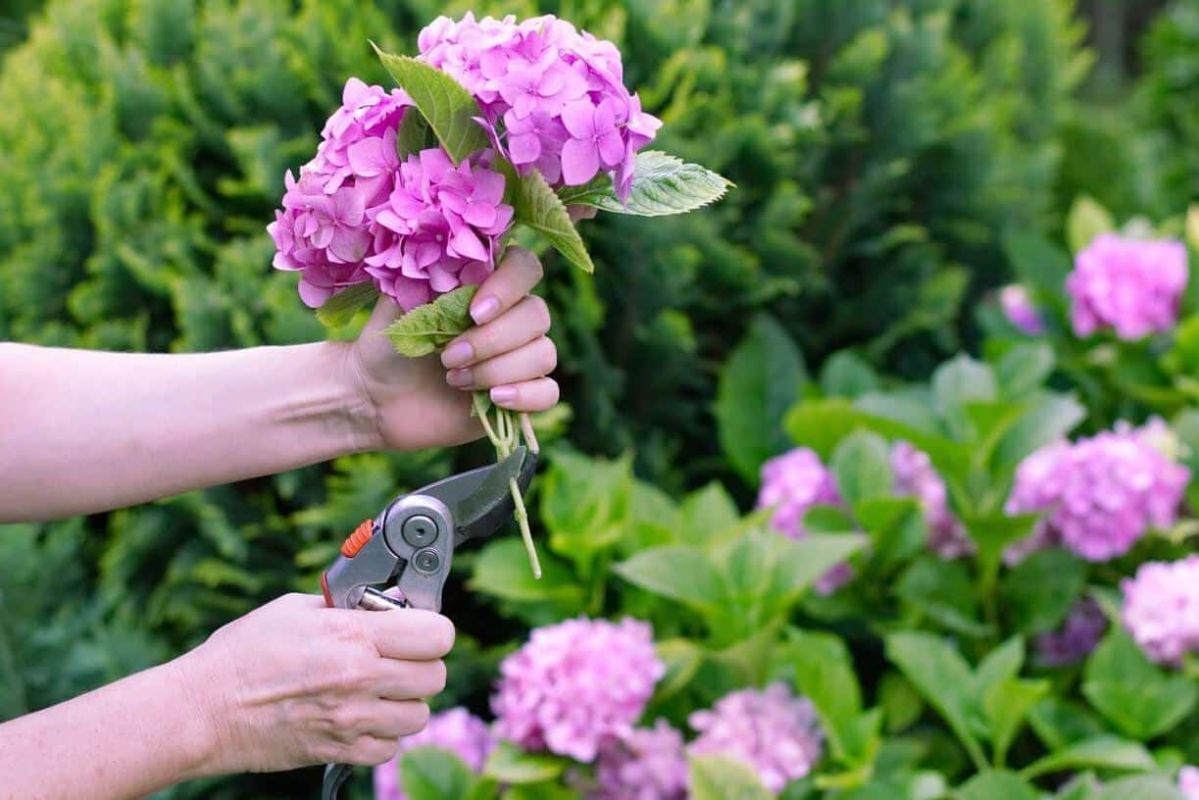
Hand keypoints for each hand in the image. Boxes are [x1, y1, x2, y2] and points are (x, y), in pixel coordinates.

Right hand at [175, 593, 453, 772]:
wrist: (202, 710)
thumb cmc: (242, 654)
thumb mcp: (296, 609)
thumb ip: (348, 608)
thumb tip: (384, 606)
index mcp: (352, 635)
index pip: (437, 635)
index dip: (433, 630)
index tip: (420, 629)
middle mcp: (359, 678)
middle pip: (436, 676)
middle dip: (423, 664)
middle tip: (398, 658)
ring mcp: (352, 719)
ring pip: (419, 715)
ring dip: (406, 701)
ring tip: (378, 689)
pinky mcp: (340, 751)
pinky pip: (390, 747)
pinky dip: (383, 734)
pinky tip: (361, 716)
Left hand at [347, 246, 558, 450]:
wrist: (377, 400)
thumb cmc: (388, 346)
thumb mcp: (399, 304)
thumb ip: (429, 274)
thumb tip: (452, 250)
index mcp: (487, 286)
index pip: (525, 268)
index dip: (509, 286)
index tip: (474, 312)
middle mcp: (510, 318)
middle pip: (538, 314)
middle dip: (492, 339)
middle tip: (448, 357)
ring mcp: (520, 358)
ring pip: (543, 354)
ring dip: (498, 369)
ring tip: (454, 379)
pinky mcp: (521, 396)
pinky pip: (549, 392)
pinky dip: (525, 395)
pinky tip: (493, 398)